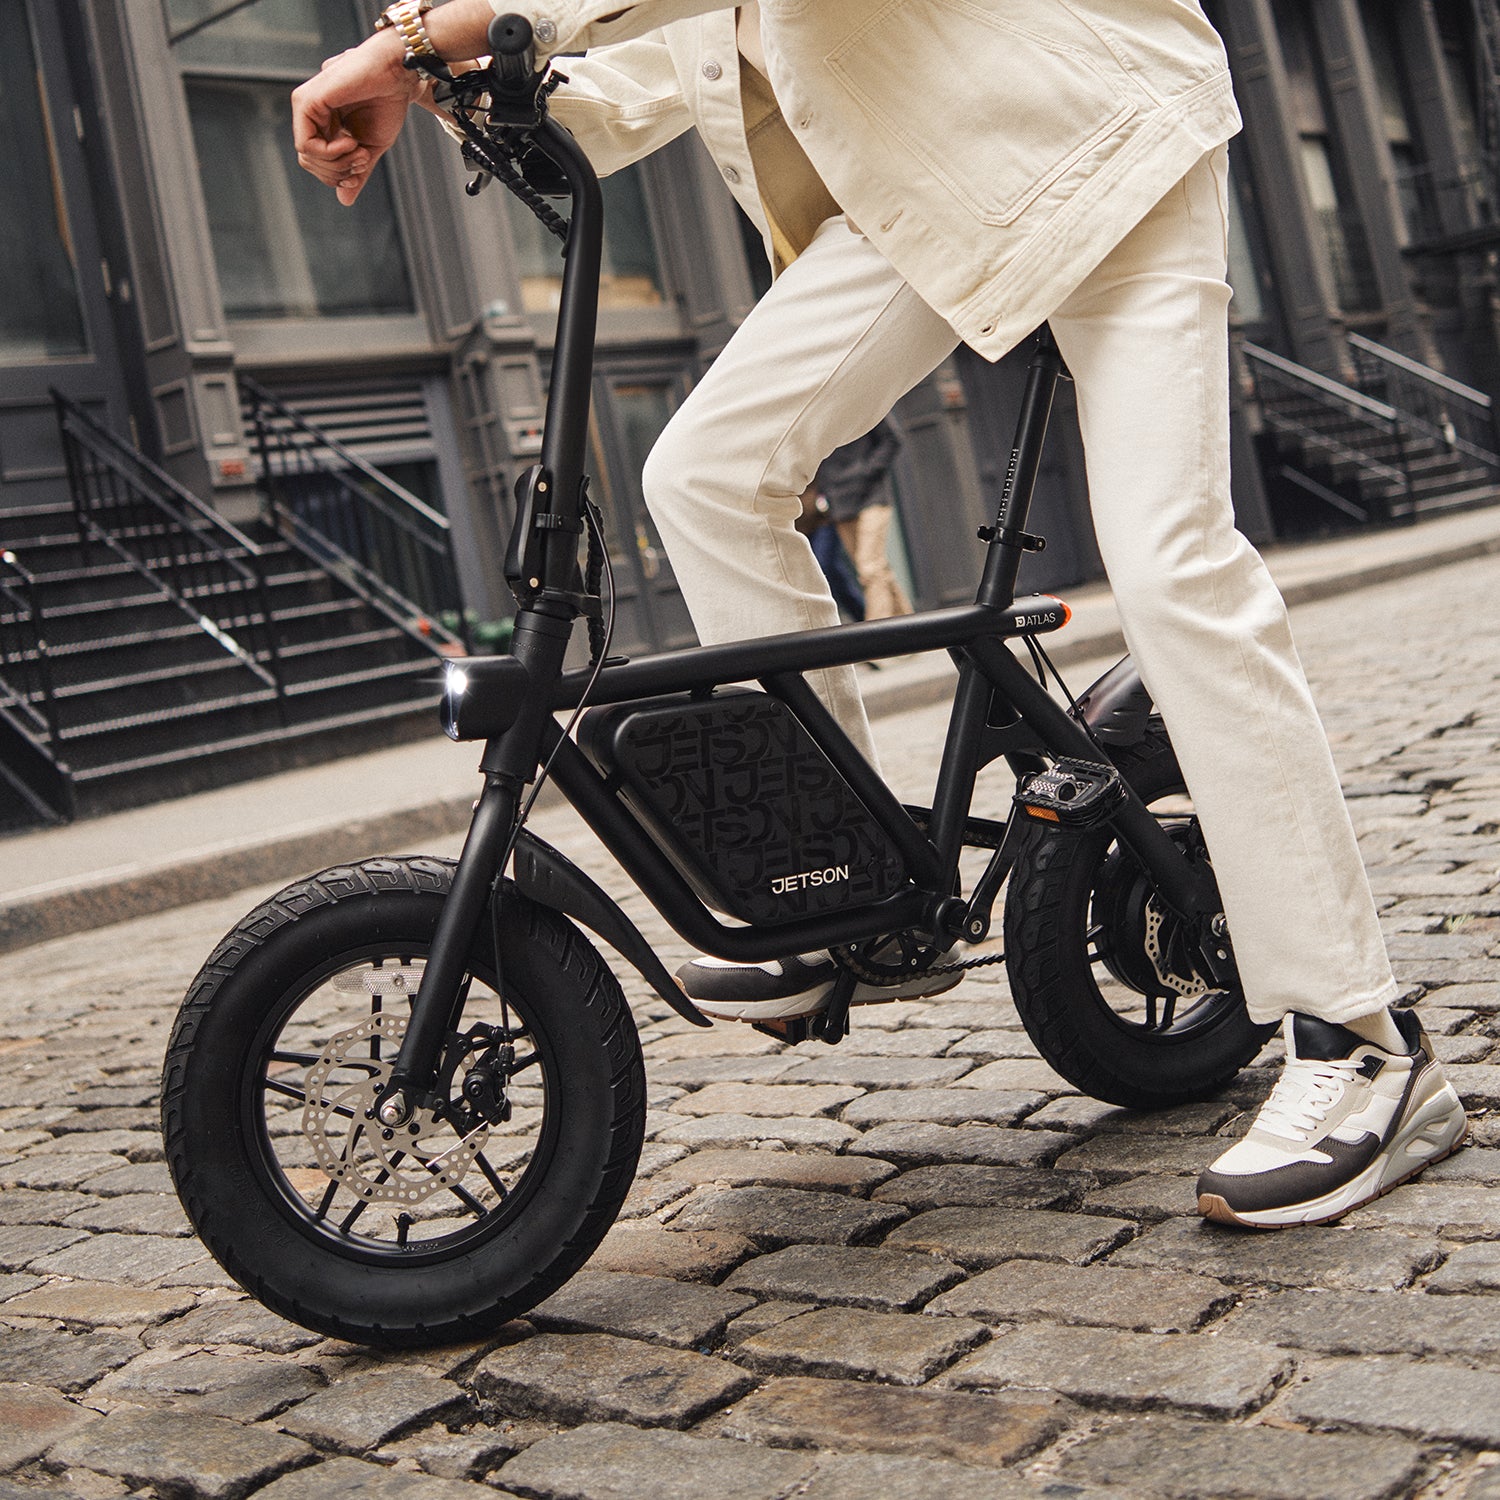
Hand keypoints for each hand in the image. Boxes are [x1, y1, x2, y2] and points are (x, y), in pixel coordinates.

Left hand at [292, 31, 424, 205]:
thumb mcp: (370, 148)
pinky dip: (331, 152)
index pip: (318, 164)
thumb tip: (344, 200)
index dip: (339, 175)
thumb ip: (355, 172)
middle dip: (339, 172)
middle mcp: (310, 115)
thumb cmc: (387, 104)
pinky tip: (350, 141)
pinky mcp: (307, 102)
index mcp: (324, 124)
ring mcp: (306, 107)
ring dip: (338, 163)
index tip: (363, 166)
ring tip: (359, 150)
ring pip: (307, 157)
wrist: (396, 76)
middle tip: (362, 160)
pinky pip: (307, 145)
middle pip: (310, 164)